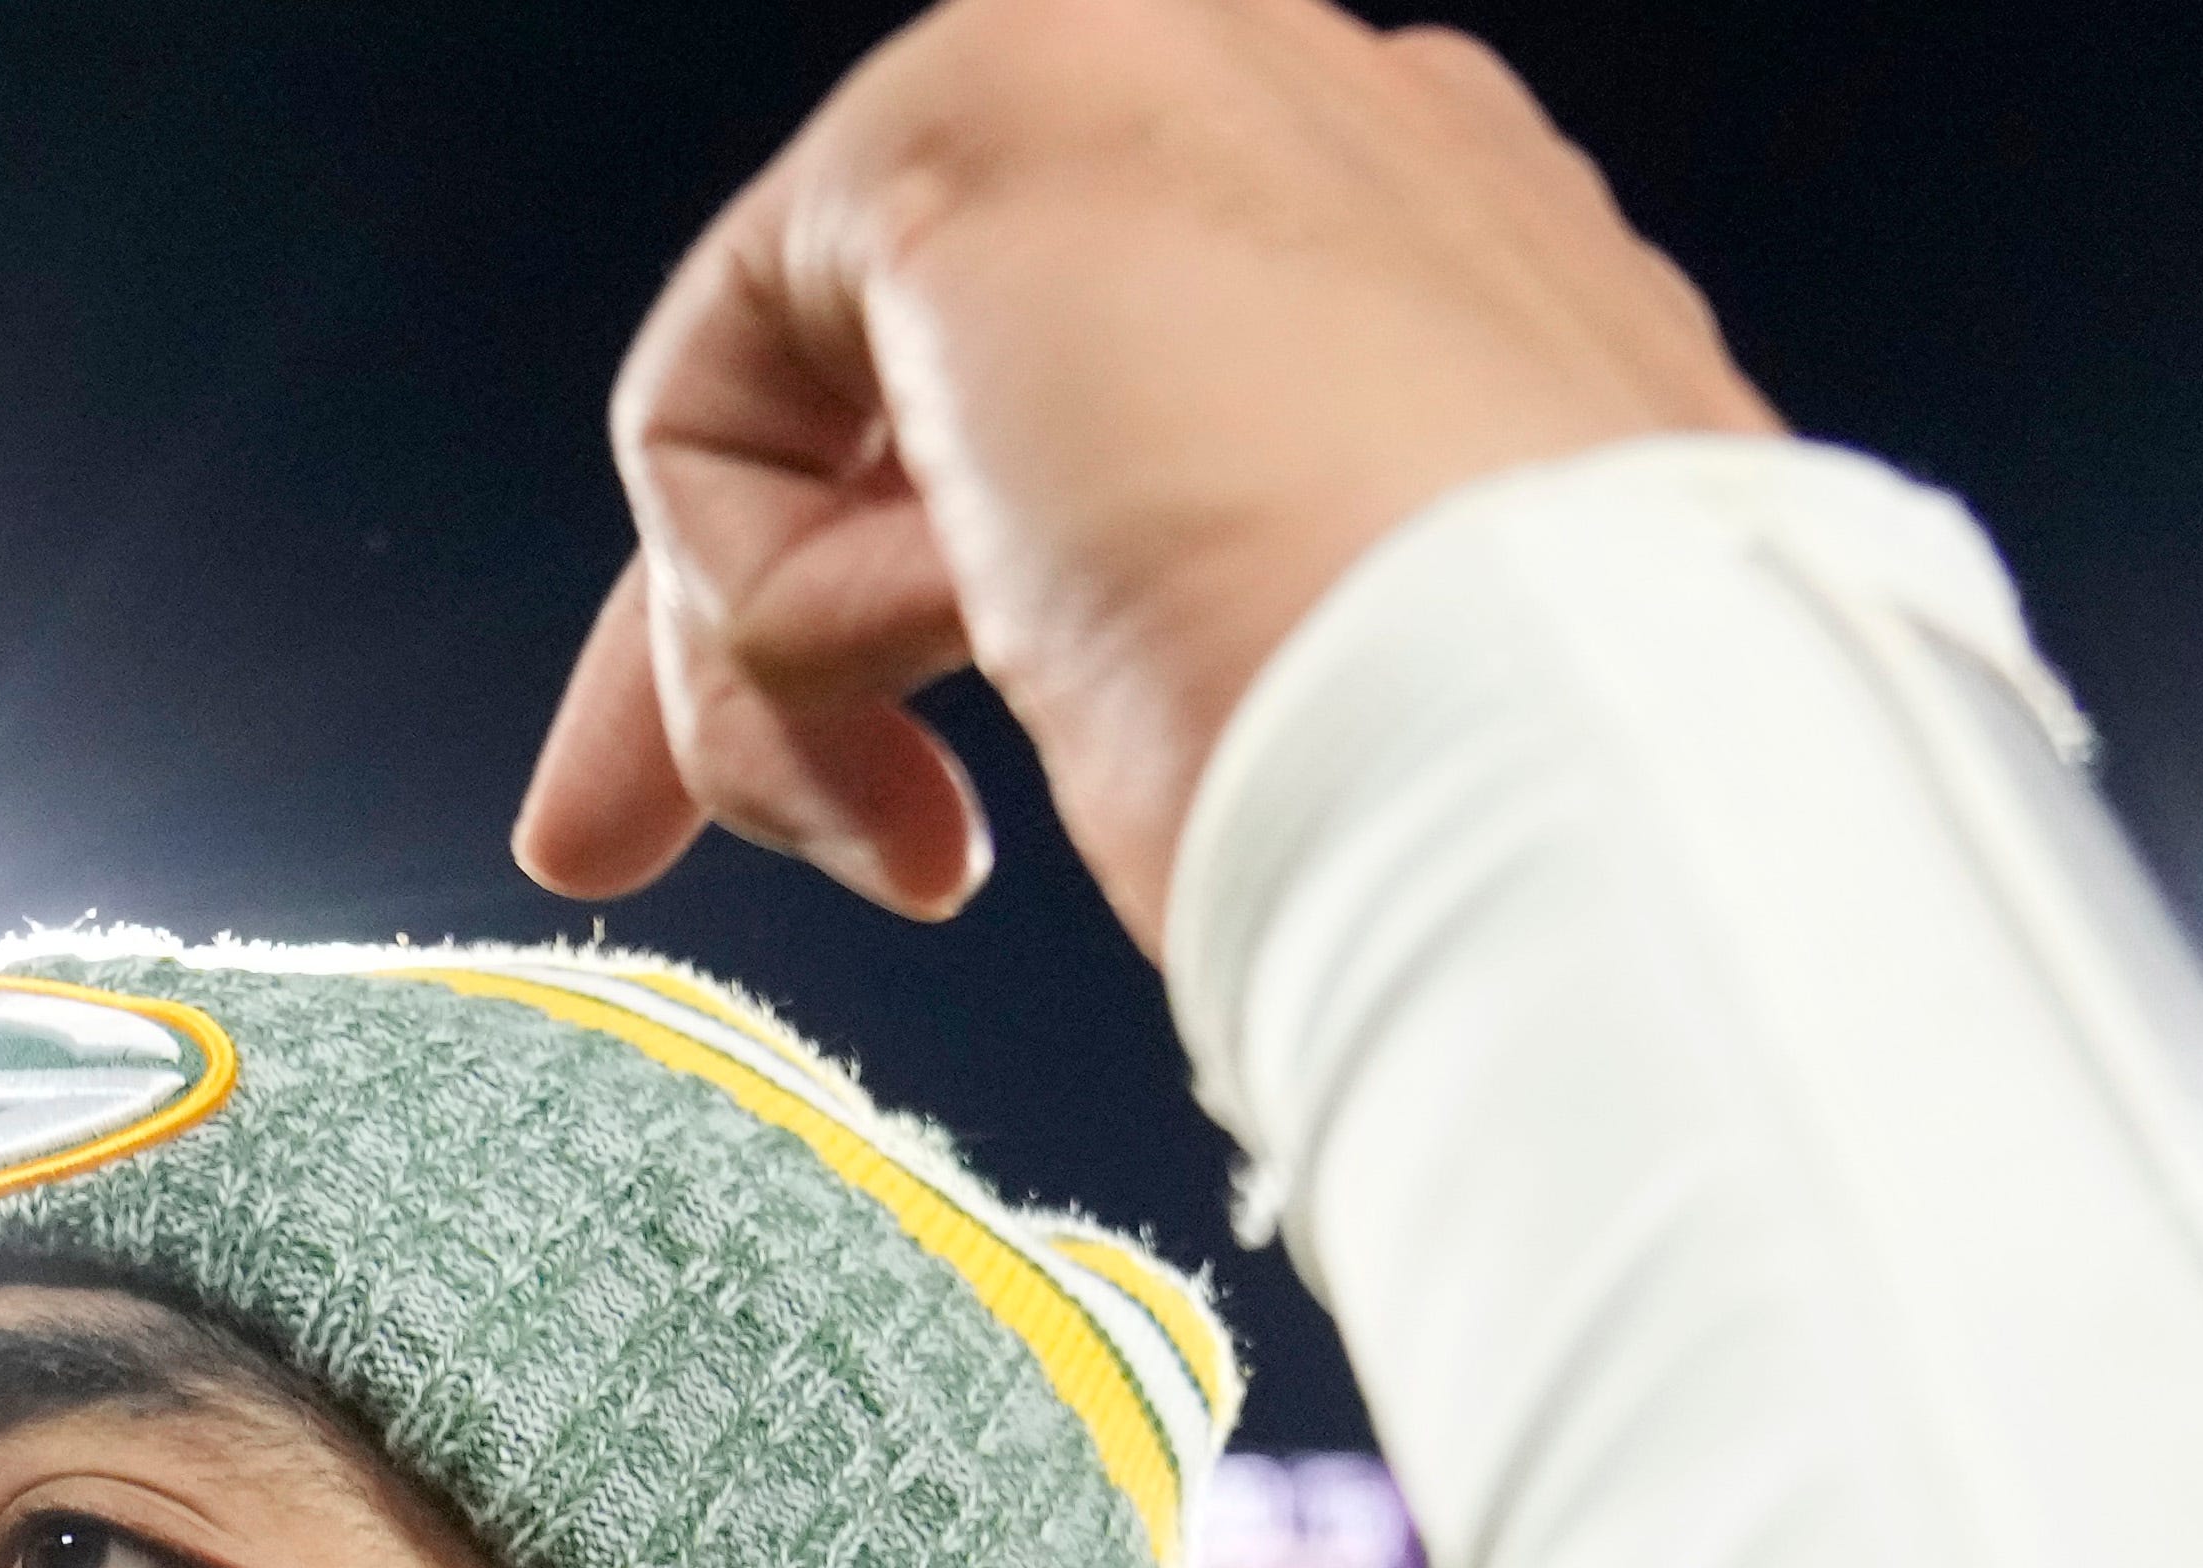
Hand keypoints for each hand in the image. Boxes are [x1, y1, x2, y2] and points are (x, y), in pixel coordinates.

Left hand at [515, 0, 1766, 946]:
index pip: (1071, 392)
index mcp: (1417, 273)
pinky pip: (720, 407)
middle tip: (608, 844)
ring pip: (793, 404)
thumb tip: (1064, 729)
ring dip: (781, 685)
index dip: (896, 603)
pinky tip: (959, 689)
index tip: (866, 828)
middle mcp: (1289, 136)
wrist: (1594, 760)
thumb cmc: (1520, 807)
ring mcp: (1147, 86)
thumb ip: (1189, 656)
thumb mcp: (1344, 714)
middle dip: (721, 637)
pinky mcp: (976, 112)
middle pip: (886, 375)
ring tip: (921, 846)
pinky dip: (777, 616)